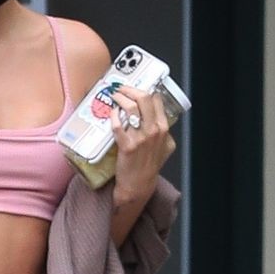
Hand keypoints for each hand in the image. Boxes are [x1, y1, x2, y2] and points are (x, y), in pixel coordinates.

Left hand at [111, 85, 175, 203]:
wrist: (138, 185)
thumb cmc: (149, 166)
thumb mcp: (164, 146)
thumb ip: (162, 131)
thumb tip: (156, 116)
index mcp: (163, 128)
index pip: (156, 100)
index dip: (144, 90)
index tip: (134, 88)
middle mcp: (154, 130)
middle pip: (144, 98)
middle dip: (130, 89)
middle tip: (120, 88)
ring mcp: (140, 138)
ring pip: (131, 107)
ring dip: (120, 98)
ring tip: (113, 96)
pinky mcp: (126, 145)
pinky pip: (118, 124)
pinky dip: (113, 115)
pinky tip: (110, 112)